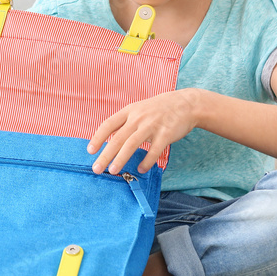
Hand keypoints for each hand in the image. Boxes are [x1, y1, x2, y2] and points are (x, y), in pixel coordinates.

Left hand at [86, 89, 201, 174]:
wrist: (186, 104)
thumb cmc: (159, 109)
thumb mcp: (139, 109)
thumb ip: (125, 122)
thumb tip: (109, 139)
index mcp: (129, 111)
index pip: (108, 125)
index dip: (98, 138)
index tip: (90, 151)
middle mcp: (138, 118)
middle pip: (117, 138)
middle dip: (105, 155)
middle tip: (96, 169)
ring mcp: (152, 125)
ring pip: (132, 145)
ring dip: (121, 159)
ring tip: (113, 171)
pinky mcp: (166, 134)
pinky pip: (154, 151)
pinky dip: (146, 161)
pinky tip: (141, 169)